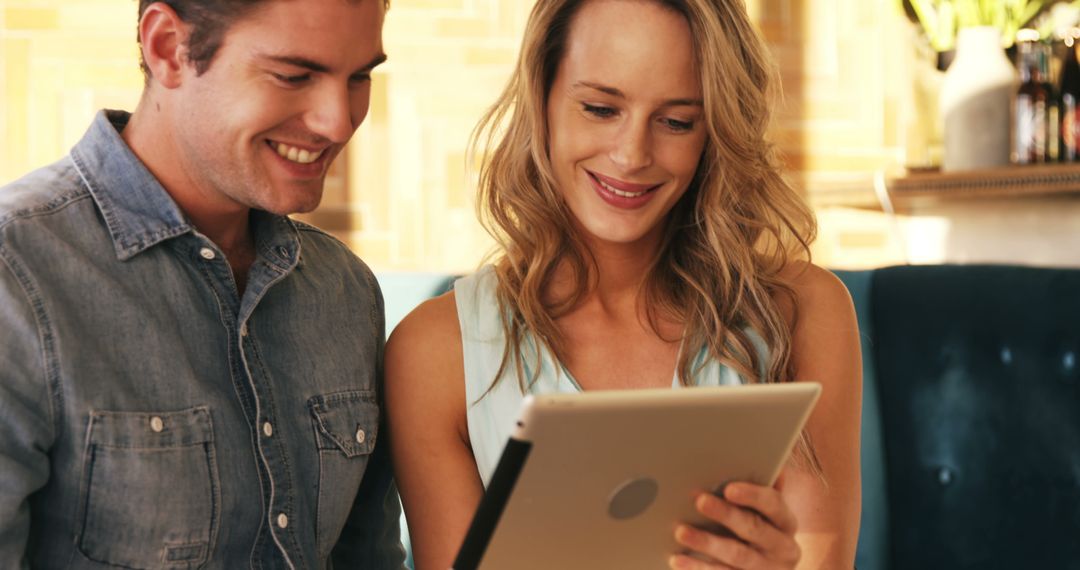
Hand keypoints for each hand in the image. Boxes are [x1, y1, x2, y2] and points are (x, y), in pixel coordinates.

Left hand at [669, 479, 800, 568]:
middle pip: (753, 529)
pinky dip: (698, 568)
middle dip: (726, 514)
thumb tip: (759, 455)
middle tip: (700, 501)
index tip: (730, 488)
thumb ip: (761, 487)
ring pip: (737, 557)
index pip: (774, 504)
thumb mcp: (766, 512)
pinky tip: (678, 559)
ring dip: (707, 543)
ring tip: (681, 531)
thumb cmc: (761, 531)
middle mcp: (783, 548)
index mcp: (786, 522)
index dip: (753, 495)